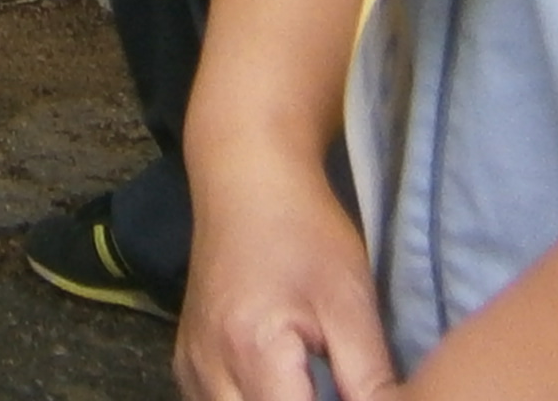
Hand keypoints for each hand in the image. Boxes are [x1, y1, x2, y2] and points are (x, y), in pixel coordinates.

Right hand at [176, 139, 400, 399]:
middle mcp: (208, 369)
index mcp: (251, 352)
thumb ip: (370, 379)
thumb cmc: (303, 230)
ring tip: (312, 387)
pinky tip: (284, 391)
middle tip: (336, 389)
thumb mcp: (351, 303)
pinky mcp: (187, 362)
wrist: (246, 177)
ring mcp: (190, 367)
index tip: (357, 394)